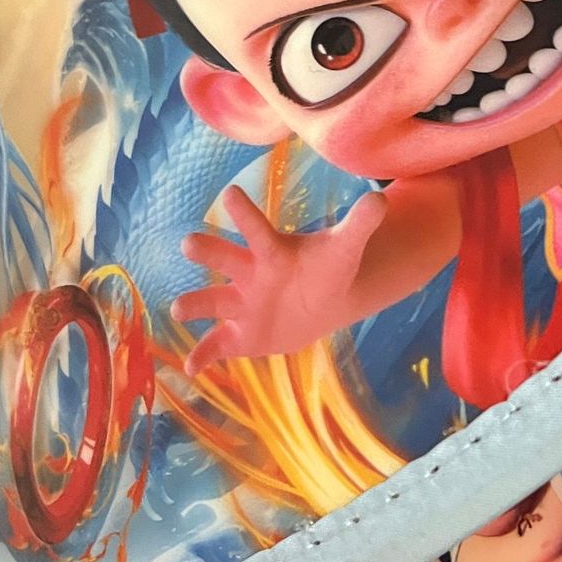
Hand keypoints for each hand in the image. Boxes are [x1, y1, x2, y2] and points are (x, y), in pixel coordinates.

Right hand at [172, 185, 386, 375]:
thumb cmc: (329, 267)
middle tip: (190, 243)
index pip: (257, 228)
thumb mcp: (346, 246)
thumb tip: (382, 199)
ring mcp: (239, 304)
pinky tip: (192, 369)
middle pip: (223, 257)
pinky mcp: (238, 335)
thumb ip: (360, 223)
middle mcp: (247, 273)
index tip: (231, 193)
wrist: (323, 302)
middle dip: (207, 250)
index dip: (244, 212)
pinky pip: (215, 345)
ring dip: (193, 304)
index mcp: (271, 250)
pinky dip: (202, 356)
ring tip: (179, 308)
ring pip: (210, 301)